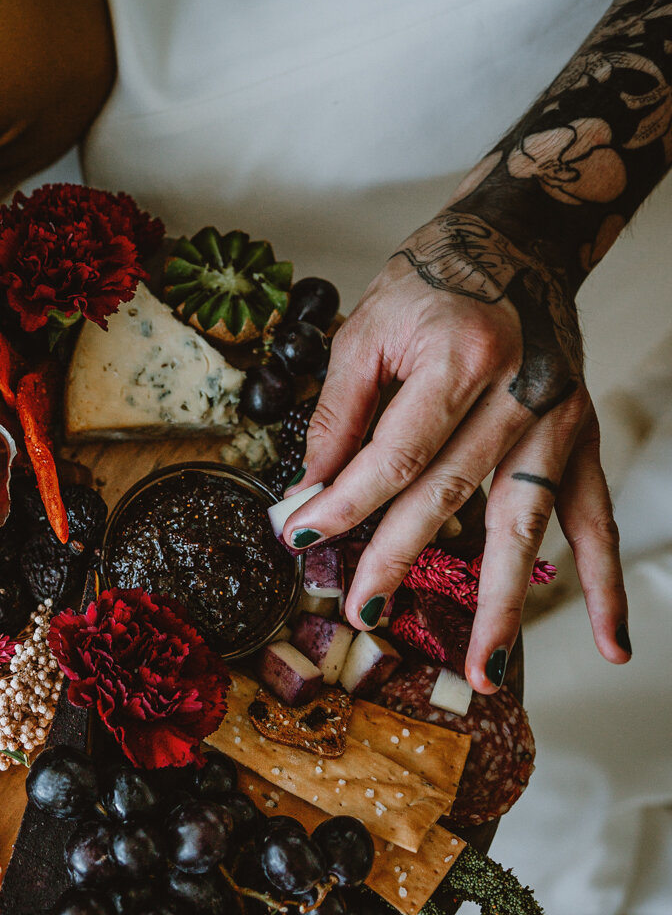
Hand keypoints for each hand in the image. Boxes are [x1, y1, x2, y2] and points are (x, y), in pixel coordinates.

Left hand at [281, 211, 628, 690]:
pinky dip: (604, 585)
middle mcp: (520, 393)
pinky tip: (610, 641)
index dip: (345, 501)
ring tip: (484, 670)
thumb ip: (340, 410)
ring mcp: (558, 422)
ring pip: (524, 524)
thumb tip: (313, 488)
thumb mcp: (369, 326)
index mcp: (461, 357)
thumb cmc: (435, 279)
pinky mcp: (581, 439)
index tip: (303, 537)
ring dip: (504, 604)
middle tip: (363, 612)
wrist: (517, 243)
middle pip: (452, 496)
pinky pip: (594, 520)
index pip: (395, 453)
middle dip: (400, 558)